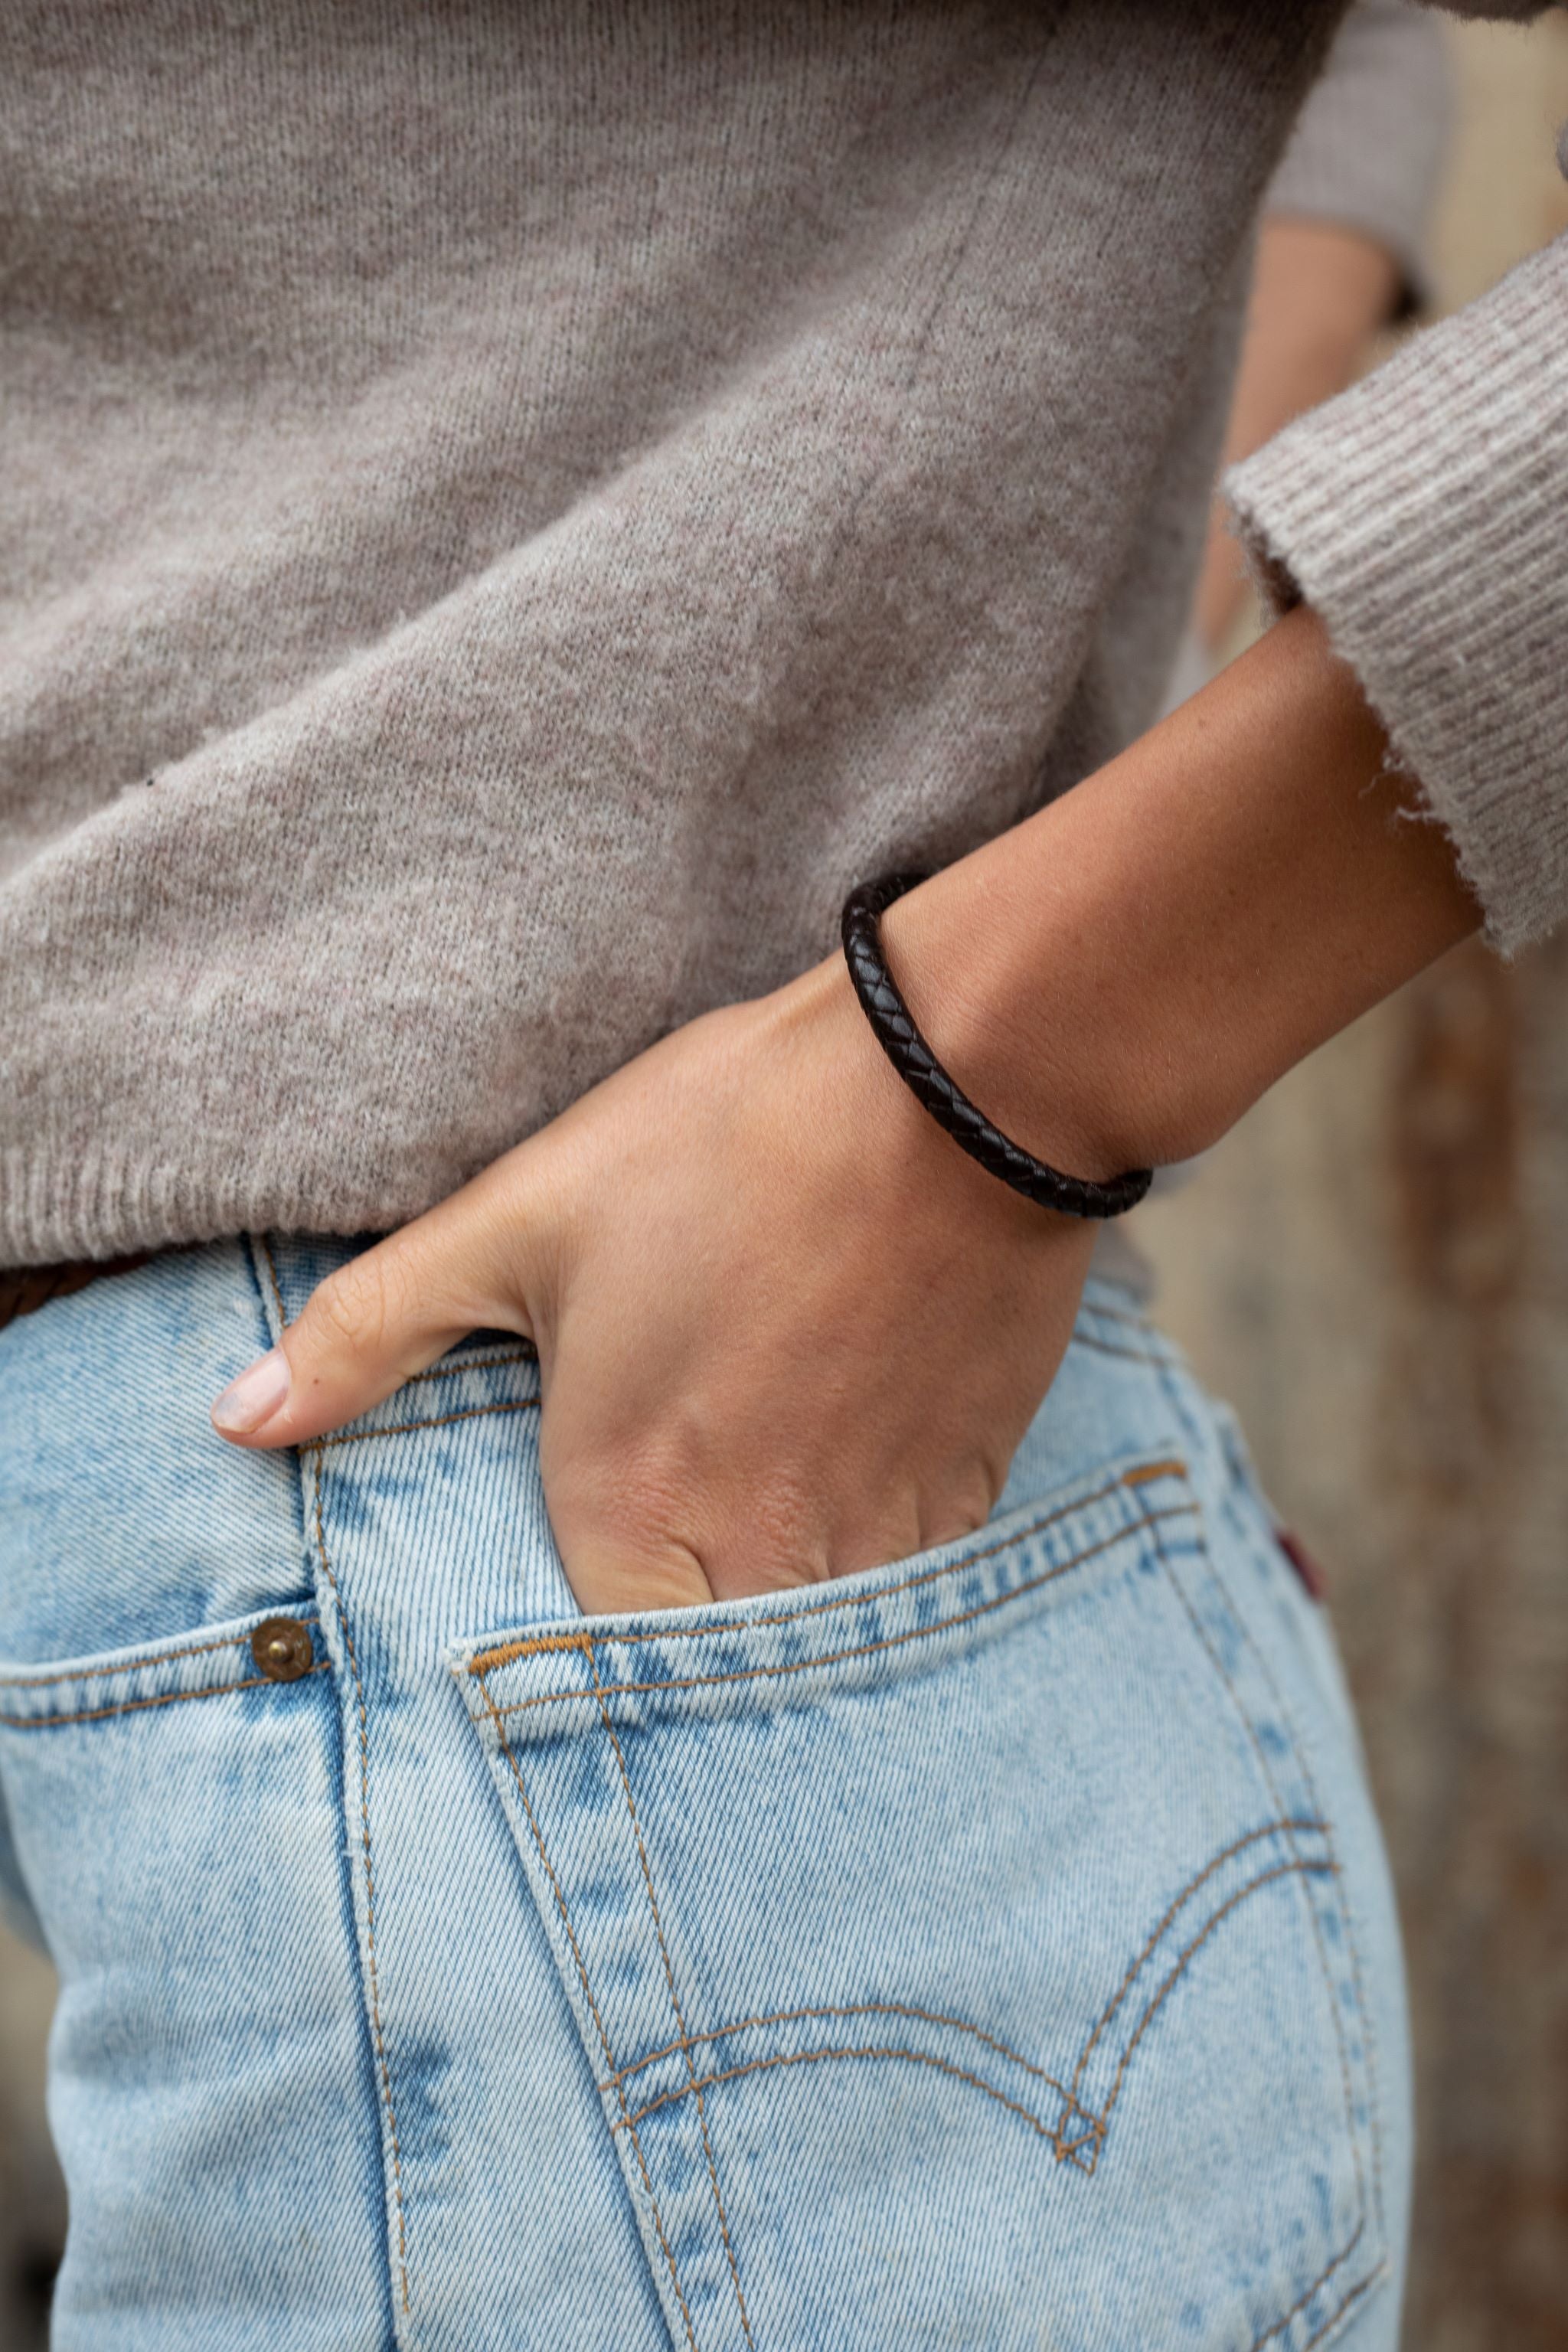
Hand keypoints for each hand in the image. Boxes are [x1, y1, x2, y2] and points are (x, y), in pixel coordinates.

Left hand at [210, 940, 1098, 1612]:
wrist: (954, 1082)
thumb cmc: (726, 1141)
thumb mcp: (519, 1218)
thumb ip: (368, 1332)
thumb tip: (233, 1422)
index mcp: (634, 1504)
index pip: (585, 1678)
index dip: (565, 1664)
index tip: (552, 1622)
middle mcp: (763, 1552)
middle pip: (704, 1681)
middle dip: (672, 1647)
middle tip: (656, 1580)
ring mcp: (878, 1529)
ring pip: (813, 1646)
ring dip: (773, 1615)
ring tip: (746, 1548)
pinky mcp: (967, 1489)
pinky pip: (908, 1585)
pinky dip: (864, 1564)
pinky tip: (837, 1492)